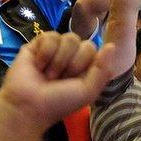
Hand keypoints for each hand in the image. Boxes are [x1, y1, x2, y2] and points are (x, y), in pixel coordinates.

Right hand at [0, 32, 114, 127]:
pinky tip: (38, 66)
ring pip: (68, 38)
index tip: (74, 81)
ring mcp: (55, 49)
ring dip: (59, 60)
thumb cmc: (59, 102)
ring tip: (48, 75)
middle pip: (83, 43)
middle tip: (59, 80)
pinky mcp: (37, 44)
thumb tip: (112, 45)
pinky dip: (45, 53)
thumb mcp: (88, 91)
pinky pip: (49, 36)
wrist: (28, 105)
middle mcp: (72, 56)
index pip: (95, 50)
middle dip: (72, 64)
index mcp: (86, 68)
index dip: (85, 64)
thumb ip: (102, 69)